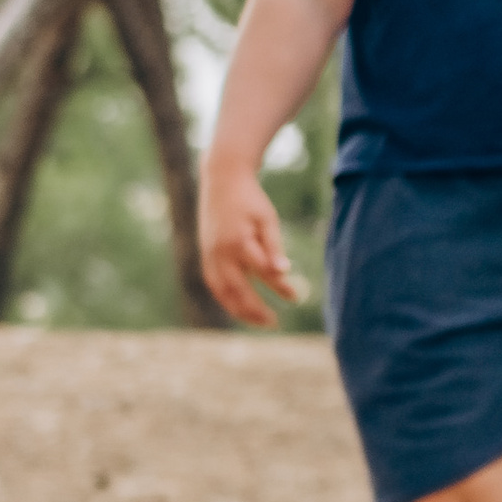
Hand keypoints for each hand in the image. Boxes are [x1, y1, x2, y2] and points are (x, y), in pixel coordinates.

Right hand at [200, 169, 301, 328]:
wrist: (222, 179)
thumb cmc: (250, 199)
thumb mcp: (268, 219)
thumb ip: (274, 246)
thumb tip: (284, 271)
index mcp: (239, 242)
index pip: (263, 272)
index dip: (280, 287)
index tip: (296, 297)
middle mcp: (221, 252)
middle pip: (238, 290)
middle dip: (256, 310)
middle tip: (274, 322)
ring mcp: (209, 254)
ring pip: (222, 292)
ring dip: (239, 310)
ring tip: (259, 321)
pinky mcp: (205, 254)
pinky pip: (213, 284)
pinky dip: (225, 299)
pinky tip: (240, 308)